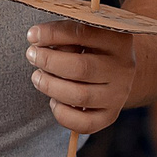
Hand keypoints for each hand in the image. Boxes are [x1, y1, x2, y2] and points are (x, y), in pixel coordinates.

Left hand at [27, 22, 137, 140]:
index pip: (84, 34)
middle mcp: (123, 68)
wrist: (115, 72)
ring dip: (51, 86)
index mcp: (119, 40)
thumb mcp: (84, 34)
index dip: (54, 34)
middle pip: (82, 68)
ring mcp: (119, 94)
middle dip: (49, 62)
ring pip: (80, 96)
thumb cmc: (91, 48)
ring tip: (38, 77)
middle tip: (32, 55)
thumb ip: (64, 33)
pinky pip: (84, 123)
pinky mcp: (110, 115)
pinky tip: (54, 101)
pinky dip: (62, 114)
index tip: (32, 35)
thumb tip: (36, 38)